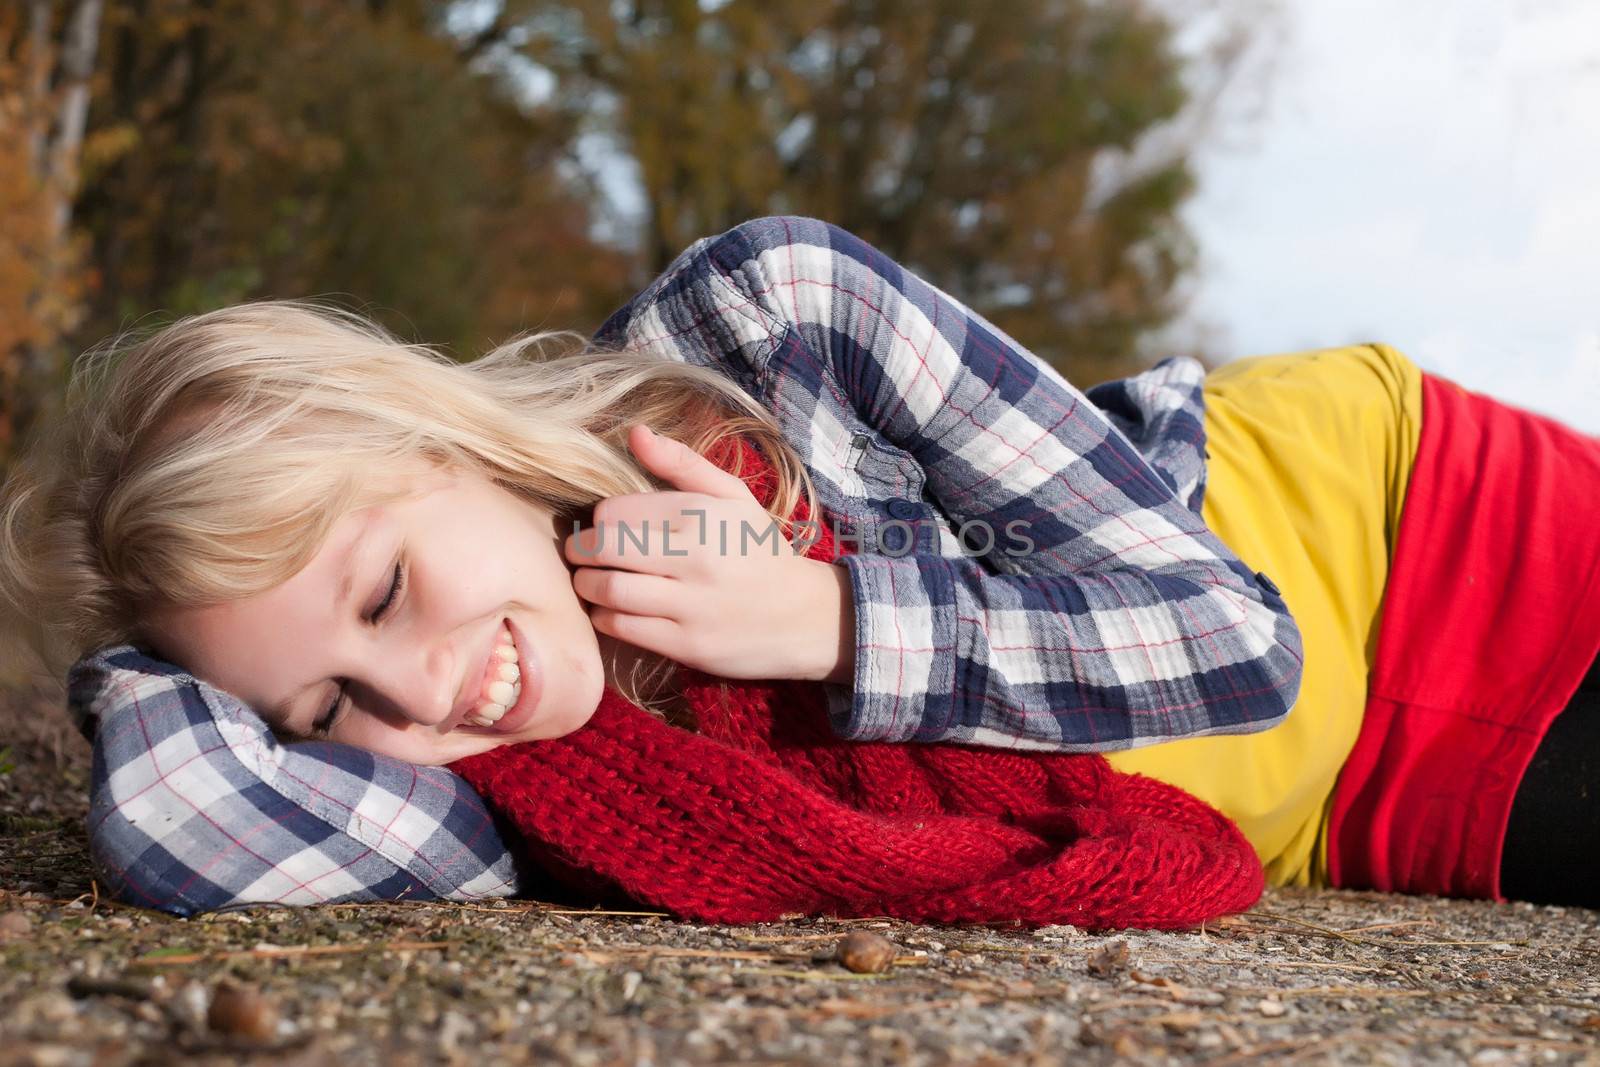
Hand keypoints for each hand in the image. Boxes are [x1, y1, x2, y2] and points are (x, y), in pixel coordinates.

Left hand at [565, 424, 851, 682]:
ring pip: (609, 591)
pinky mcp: (687, 644)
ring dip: (587, 586)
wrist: (804, 616)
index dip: (601, 518)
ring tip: (591, 581)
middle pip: (604, 549)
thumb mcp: (733, 496)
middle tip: (580, 553)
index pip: (615, 511)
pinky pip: (625, 629)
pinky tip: (612, 609)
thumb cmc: (760, 549)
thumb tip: (635, 433)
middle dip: (579, 551)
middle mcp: (694, 558)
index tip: (605, 525)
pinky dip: (606, 618)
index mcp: (701, 516)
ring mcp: (690, 605)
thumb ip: (682, 463)